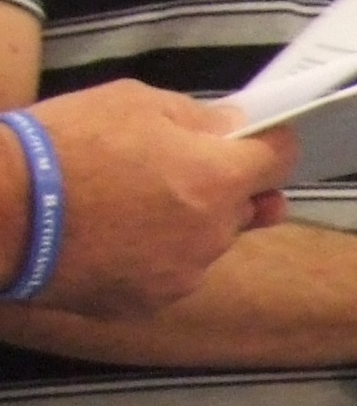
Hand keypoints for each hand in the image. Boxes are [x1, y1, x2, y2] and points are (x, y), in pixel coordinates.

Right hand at [32, 85, 297, 318]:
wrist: (3, 212)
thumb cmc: (63, 147)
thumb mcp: (132, 103)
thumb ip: (197, 117)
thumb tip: (234, 126)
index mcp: (216, 179)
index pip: (279, 161)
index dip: (271, 146)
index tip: (259, 141)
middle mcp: (212, 235)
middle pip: (245, 207)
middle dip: (224, 187)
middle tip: (174, 169)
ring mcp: (183, 275)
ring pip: (208, 243)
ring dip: (187, 224)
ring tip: (127, 202)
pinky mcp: (151, 302)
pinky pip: (172, 273)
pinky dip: (155, 255)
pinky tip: (114, 235)